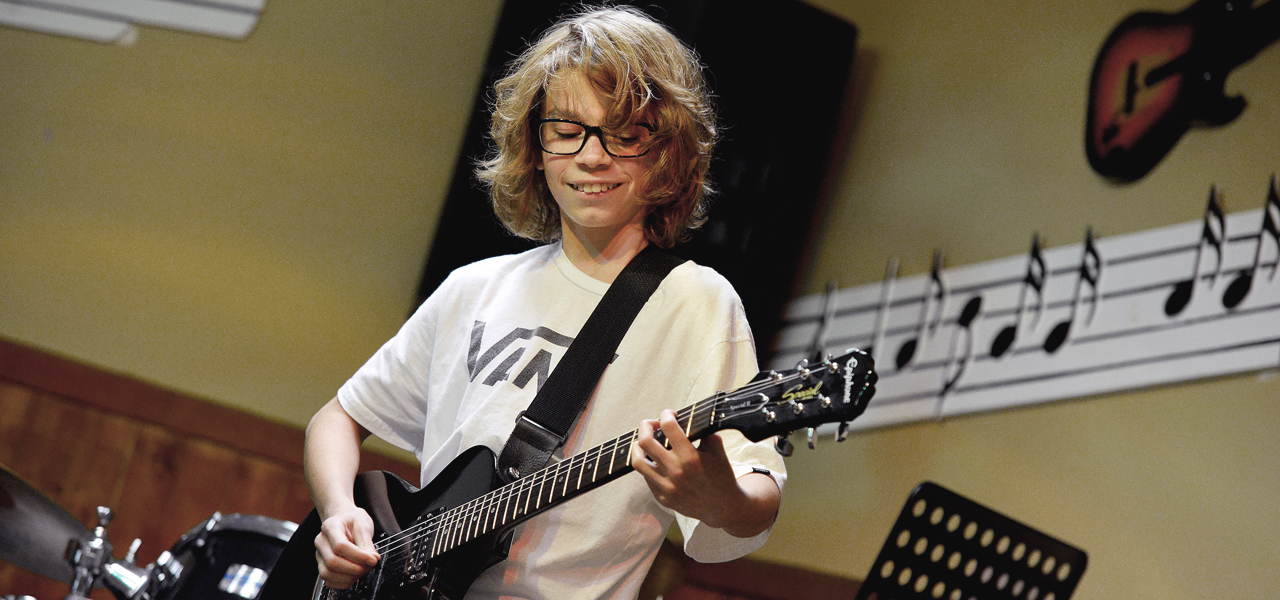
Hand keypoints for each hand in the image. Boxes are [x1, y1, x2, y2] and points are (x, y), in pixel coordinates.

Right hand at [314, 504, 380, 588]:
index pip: (340, 546)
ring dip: (349, 577)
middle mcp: (321, 542)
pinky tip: (354, 576)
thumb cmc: (352, 521)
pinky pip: (328, 581)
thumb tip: (372, 559)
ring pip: (328, 574)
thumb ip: (367, 542)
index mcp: (330, 527)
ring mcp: (320, 555)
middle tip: (370, 566)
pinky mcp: (322, 566)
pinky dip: (343, 583)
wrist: (343, 520)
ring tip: (363, 570)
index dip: (359, 556)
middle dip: (355, 568)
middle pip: (332, 562)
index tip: (373, 559)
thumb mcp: (363, 524)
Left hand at [630, 409, 776, 536]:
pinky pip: (646, 477)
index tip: (669, 414)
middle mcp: (675, 472)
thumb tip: (687, 418)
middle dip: (646, 426)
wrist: (723, 507)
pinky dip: (648, 465)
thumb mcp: (718, 450)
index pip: (668, 427)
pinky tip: (654, 460)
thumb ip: (703, 432)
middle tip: (652, 424)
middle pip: (646, 441)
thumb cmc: (721, 476)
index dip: (666, 415)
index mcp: (690, 457)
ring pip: (638, 461)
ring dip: (638, 446)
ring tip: (644, 441)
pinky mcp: (662, 498)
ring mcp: (667, 487)